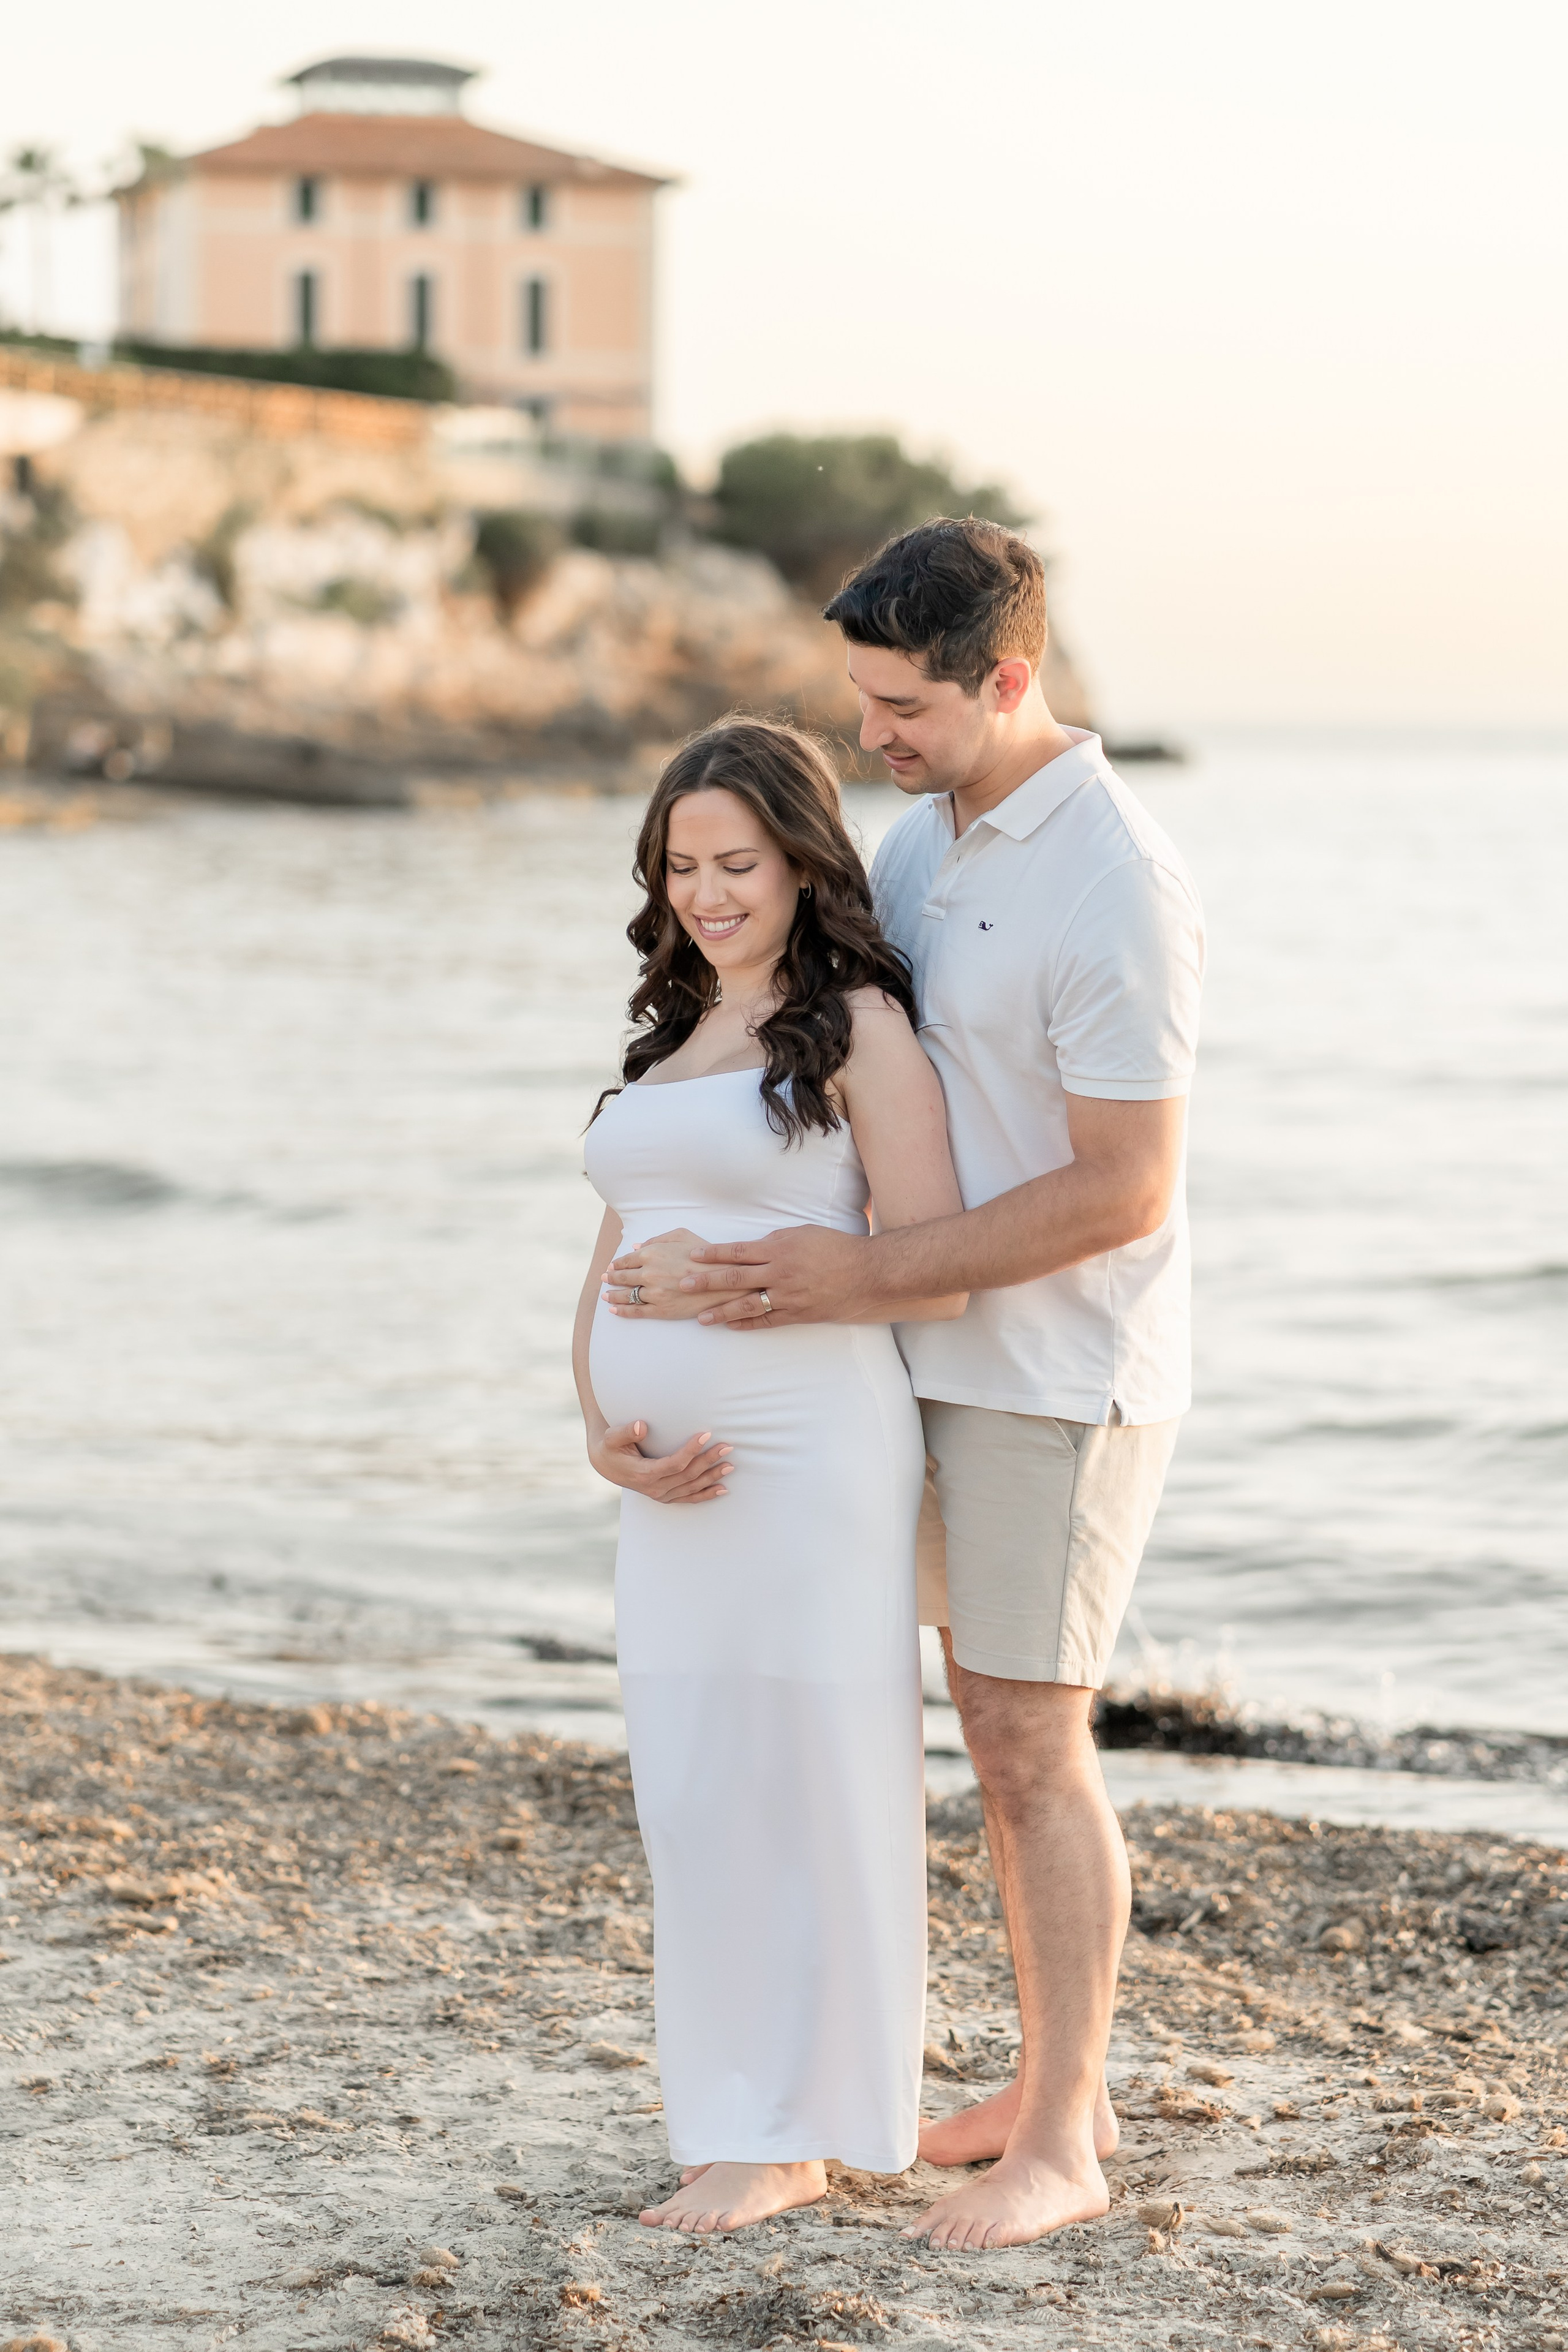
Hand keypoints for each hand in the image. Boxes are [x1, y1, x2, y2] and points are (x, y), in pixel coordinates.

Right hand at [588, 1419, 730, 1502]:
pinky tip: (722, 1489)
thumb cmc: (611, 1448)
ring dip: (712, 1477)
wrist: (606, 1465)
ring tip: (730, 1465)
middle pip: (688, 1475)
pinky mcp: (666, 1497)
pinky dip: (706, 1494)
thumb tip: (642, 1426)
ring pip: (692, 1488)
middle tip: (726, 1446)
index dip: (691, 1450)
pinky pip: (689, 1498)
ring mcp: (661, 1495)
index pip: (674, 1463)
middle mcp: (655, 1488)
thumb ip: (625, 1432)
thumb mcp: (612, 1438)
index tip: (706, 1434)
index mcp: (644, 1474)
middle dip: (708, 1460)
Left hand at [602, 1230, 736, 1321]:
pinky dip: (622, 1311)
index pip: (626, 1260)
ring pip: (626, 1295)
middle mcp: (649, 1273)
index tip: (612, 1267)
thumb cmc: (705, 1255)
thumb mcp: (683, 1235)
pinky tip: (614, 1310)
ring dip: (612, 1295)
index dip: (617, 1264)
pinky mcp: (661, 1310)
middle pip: (623, 1277)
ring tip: (606, 1295)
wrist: (724, 1280)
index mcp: (652, 1253)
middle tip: (605, 1279)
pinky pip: (636, 1311)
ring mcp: (654, 1293)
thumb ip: (657, 1239)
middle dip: (611, 1278)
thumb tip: (636, 1246)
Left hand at [681, 1226, 876, 1327]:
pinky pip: (767, 1321)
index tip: (693, 1257)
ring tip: (702, 1317)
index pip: (737, 1251)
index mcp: (779, 1249)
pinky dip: (748, 1324)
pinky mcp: (798, 1314)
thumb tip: (754, 1248)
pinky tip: (732, 1325)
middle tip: (684, 1286)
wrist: (867, 1272)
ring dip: (722, 1311)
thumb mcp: (803, 1234)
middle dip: (706, 1282)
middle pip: (735, 1278)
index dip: (713, 1254)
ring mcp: (788, 1296)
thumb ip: (776, 1241)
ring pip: (747, 1305)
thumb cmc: (836, 1247)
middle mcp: (779, 1272)